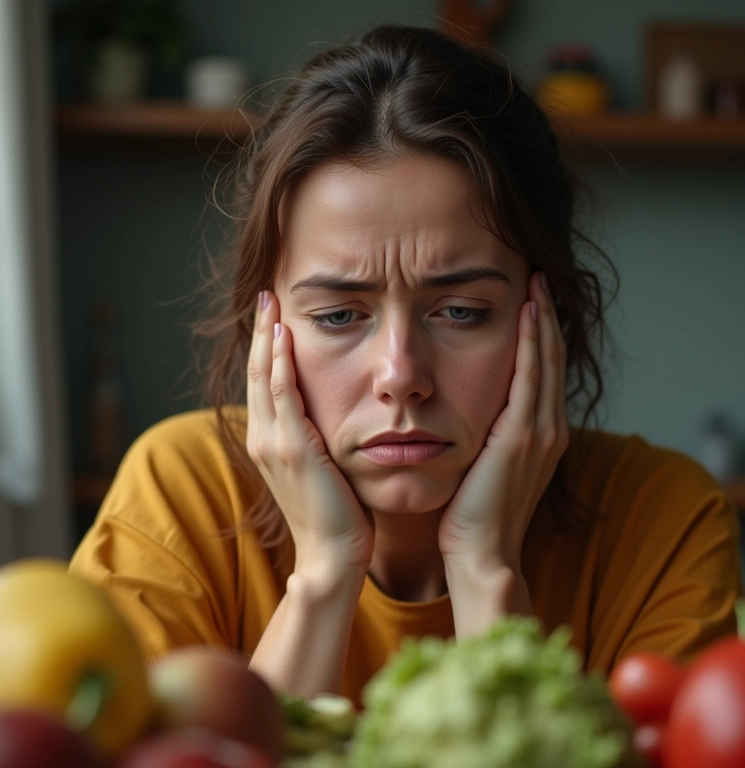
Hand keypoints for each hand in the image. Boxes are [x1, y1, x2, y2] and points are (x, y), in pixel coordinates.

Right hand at [246, 290, 374, 576]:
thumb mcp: (320, 468)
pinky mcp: (292, 449)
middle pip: (257, 373)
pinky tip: (284, 336)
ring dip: (267, 338)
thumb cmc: (335, 514)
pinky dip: (281, 364)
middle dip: (261, 333)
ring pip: (265, 378)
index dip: (266, 349)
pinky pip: (283, 396)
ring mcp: (274, 443)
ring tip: (270, 304)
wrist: (332, 553)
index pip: (264, 384)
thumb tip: (326, 416)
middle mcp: (263, 438)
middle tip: (266, 297)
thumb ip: (314, 439)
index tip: (273, 318)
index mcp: (269, 441)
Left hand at [438, 270, 568, 572]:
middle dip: (548, 318)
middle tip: (541, 278)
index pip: (543, 373)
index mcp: (541, 436)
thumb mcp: (487, 467)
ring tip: (537, 285)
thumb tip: (471, 413)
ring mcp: (540, 433)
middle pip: (552, 360)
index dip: (542, 335)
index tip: (533, 301)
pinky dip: (533, 344)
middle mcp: (549, 429)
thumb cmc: (475, 515)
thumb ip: (489, 437)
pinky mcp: (522, 437)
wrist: (482, 554)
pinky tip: (529, 315)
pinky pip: (530, 379)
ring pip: (546, 362)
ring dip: (543, 321)